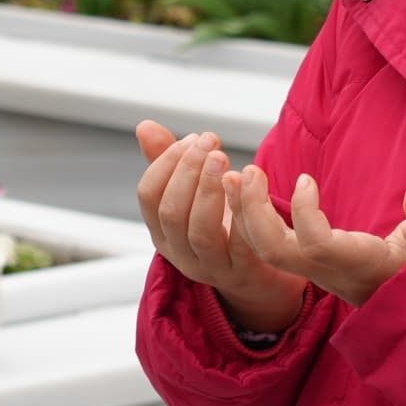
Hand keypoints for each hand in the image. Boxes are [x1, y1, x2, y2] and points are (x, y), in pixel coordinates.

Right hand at [133, 122, 307, 334]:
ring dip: (209, 189)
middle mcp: (181, 253)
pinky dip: (242, 212)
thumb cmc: (224, 230)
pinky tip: (249, 183)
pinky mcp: (246, 272)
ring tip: (224, 158)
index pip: (148, 197)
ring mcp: (212, 267)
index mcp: (162, 233)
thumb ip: (169, 163)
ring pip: (200, 231)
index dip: (165, 164)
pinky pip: (242, 244)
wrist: (261, 279)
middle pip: (172, 213)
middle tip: (210, 142)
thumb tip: (145, 126)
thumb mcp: (193, 198)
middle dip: (188, 171)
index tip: (190, 138)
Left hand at [230, 164, 405, 308]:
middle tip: (247, 172)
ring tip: (236, 174)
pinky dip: (248, 217)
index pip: (316, 246)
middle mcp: (326, 270)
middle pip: (273, 251)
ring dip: (244, 213)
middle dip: (253, 213)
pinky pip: (264, 245)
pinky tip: (244, 188)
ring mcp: (311, 269)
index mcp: (355, 264)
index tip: (306, 179)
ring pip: (262, 249)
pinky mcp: (302, 262)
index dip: (304, 213)